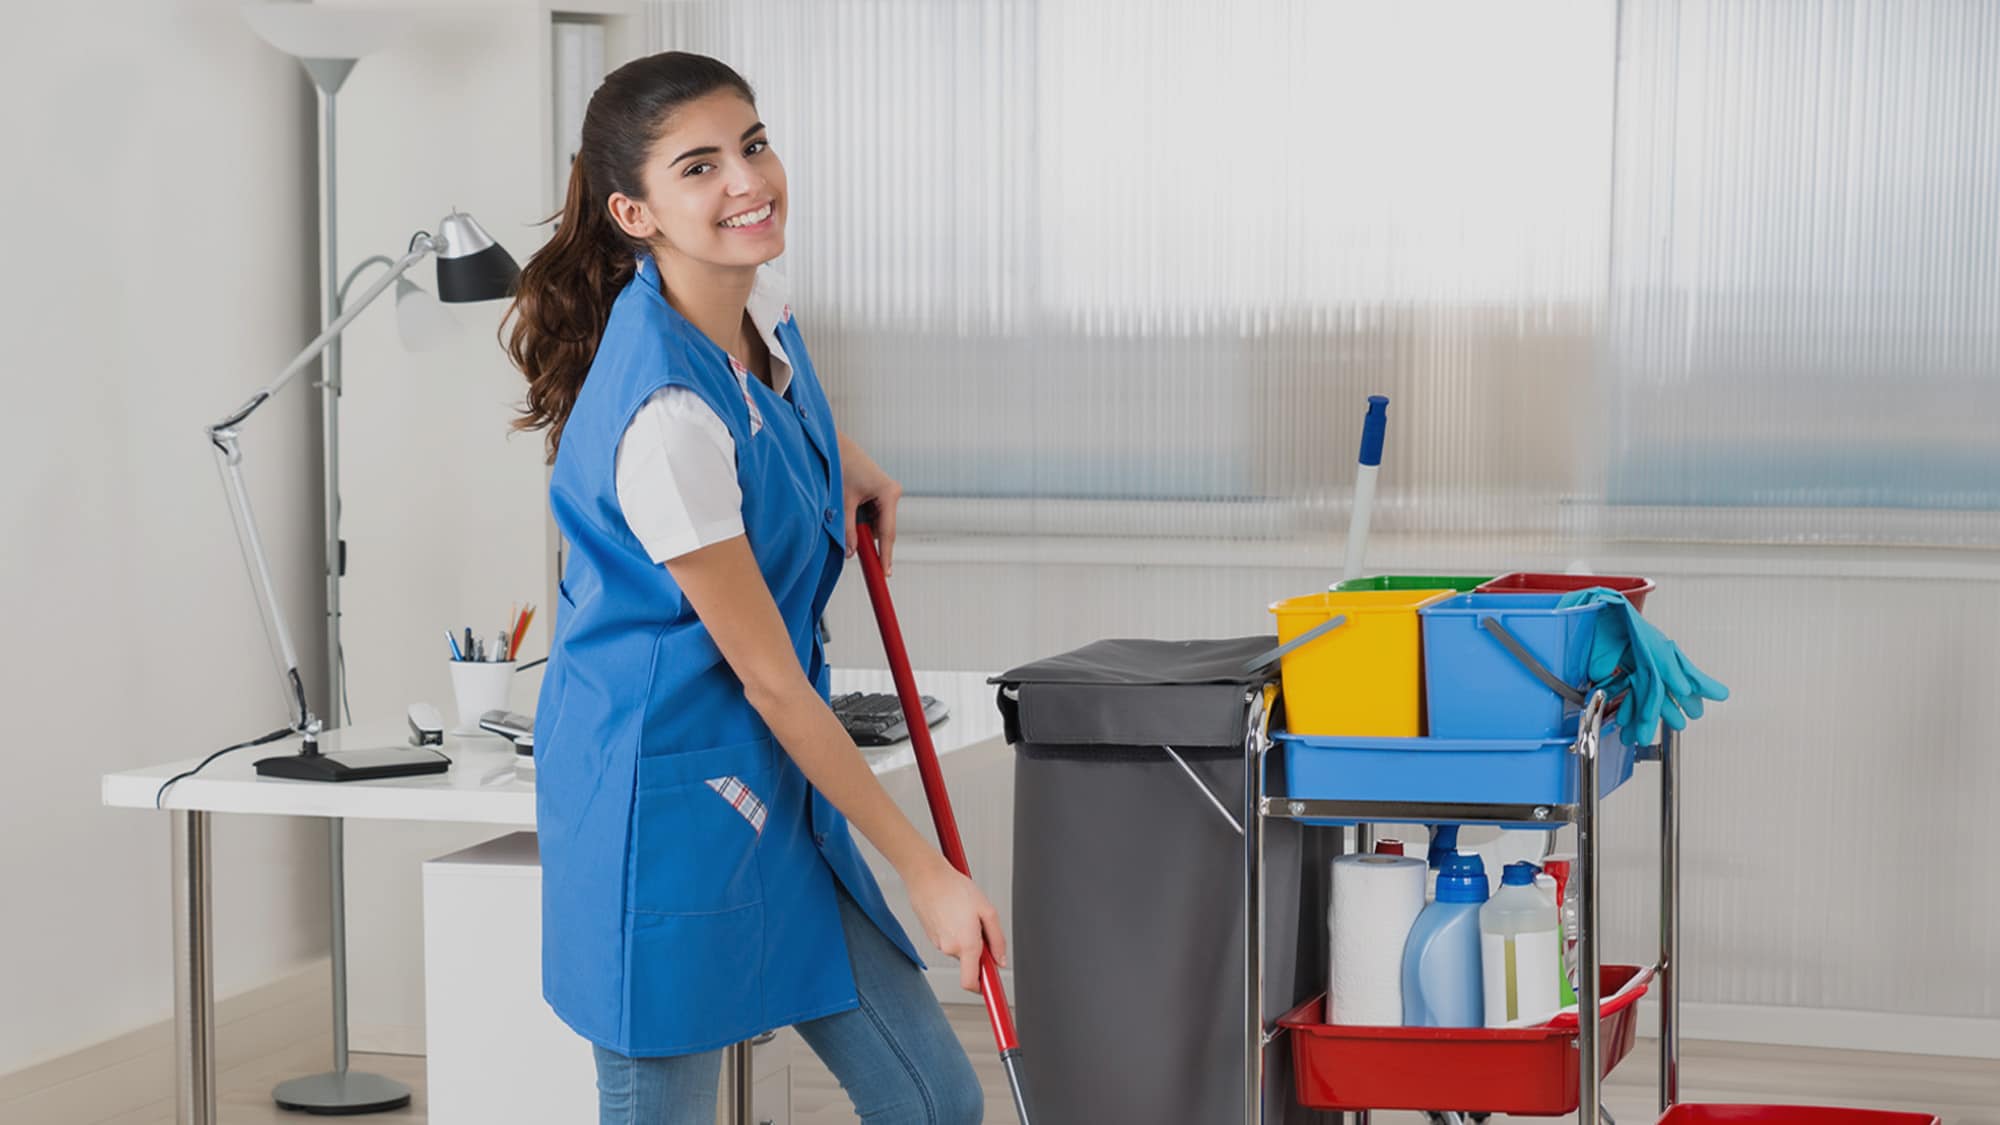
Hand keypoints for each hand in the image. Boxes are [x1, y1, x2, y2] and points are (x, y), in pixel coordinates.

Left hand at [837, 434, 901, 573]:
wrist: (834, 445)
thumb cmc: (841, 466)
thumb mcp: (843, 501)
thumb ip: (847, 529)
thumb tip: (850, 552)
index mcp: (888, 493)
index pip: (887, 532)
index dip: (885, 555)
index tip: (885, 573)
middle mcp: (892, 493)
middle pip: (882, 529)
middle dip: (867, 538)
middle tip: (852, 547)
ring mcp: (886, 493)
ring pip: (876, 523)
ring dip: (861, 526)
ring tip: (845, 510)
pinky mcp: (879, 492)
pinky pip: (872, 515)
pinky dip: (861, 518)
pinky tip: (849, 505)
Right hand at [906, 856, 1006, 992]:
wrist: (927, 877)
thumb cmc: (955, 889)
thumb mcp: (987, 910)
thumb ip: (997, 939)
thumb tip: (1000, 960)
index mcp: (966, 944)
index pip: (971, 983)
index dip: (983, 989)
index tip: (991, 989)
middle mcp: (950, 949)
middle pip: (969, 962)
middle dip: (978, 949)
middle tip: (980, 925)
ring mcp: (938, 944)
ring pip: (959, 950)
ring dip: (966, 937)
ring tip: (964, 913)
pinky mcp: (931, 936)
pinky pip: (949, 941)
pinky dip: (955, 932)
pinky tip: (953, 912)